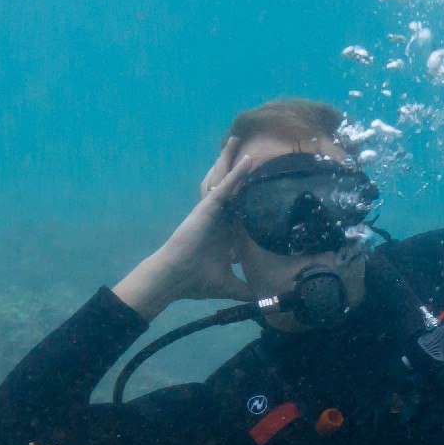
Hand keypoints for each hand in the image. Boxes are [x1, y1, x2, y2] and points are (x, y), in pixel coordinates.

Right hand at [113, 145, 255, 319]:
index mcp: (225, 234)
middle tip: (252, 152)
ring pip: (228, 182)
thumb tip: (263, 302)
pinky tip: (248, 159)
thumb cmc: (197, 281)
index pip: (243, 211)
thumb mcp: (230, 286)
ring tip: (243, 142)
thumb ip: (246, 290)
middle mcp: (220, 218)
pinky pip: (226, 186)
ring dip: (235, 162)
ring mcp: (213, 211)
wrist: (176, 279)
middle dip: (241, 172)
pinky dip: (237, 173)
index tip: (267, 188)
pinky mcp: (208, 207)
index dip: (253, 198)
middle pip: (235, 190)